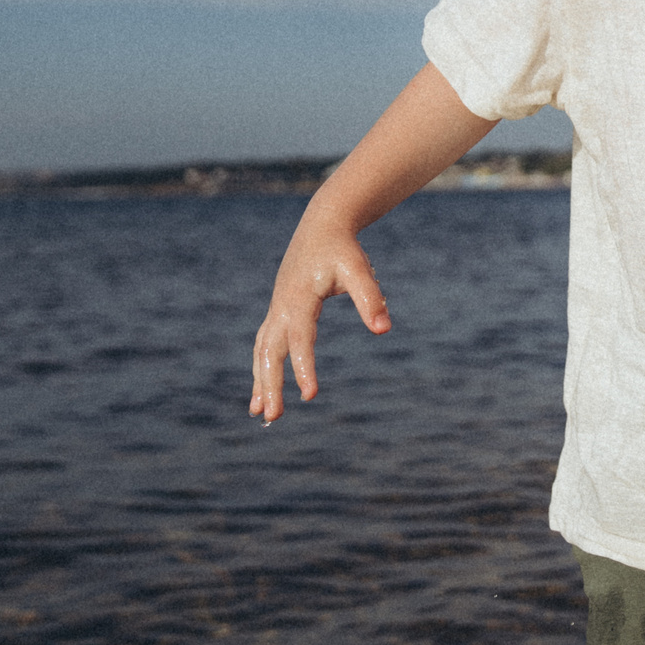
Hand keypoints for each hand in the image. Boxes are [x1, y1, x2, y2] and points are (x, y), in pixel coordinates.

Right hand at [249, 219, 389, 422]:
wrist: (322, 227)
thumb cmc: (342, 249)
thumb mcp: (359, 269)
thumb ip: (370, 298)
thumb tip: (384, 330)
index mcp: (298, 299)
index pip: (300, 339)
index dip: (303, 367)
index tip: (310, 396)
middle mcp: (281, 308)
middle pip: (269, 352)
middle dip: (270, 385)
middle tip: (274, 418)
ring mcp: (276, 310)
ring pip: (262, 351)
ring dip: (260, 382)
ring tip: (260, 414)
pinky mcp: (279, 312)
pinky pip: (265, 345)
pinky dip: (262, 368)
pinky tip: (263, 390)